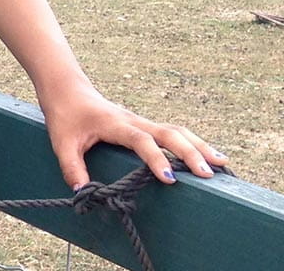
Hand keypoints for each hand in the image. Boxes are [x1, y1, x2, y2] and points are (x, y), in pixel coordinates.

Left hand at [40, 87, 228, 187]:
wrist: (67, 90)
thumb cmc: (65, 115)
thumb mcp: (61, 143)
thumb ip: (72, 167)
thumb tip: (82, 192)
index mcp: (116, 125)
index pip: (142, 141)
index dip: (156, 158)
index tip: (169, 178)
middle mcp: (135, 121)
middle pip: (170, 133)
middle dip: (191, 152)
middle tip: (210, 173)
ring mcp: (141, 122)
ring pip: (177, 130)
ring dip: (198, 145)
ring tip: (222, 163)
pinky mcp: (143, 125)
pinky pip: (172, 132)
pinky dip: (191, 142)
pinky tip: (206, 155)